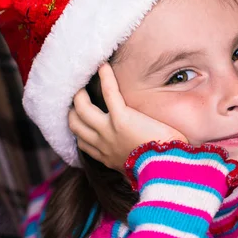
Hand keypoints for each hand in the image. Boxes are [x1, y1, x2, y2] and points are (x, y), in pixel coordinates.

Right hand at [68, 62, 187, 172]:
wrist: (165, 169)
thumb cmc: (160, 168)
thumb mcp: (138, 172)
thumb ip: (132, 167)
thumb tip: (138, 170)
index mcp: (107, 157)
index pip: (82, 143)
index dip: (78, 130)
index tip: (79, 120)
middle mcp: (102, 144)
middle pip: (75, 123)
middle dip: (72, 108)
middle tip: (76, 95)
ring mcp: (108, 130)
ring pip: (82, 108)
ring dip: (81, 93)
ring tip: (84, 80)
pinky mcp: (121, 118)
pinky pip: (109, 93)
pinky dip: (105, 78)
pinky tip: (103, 66)